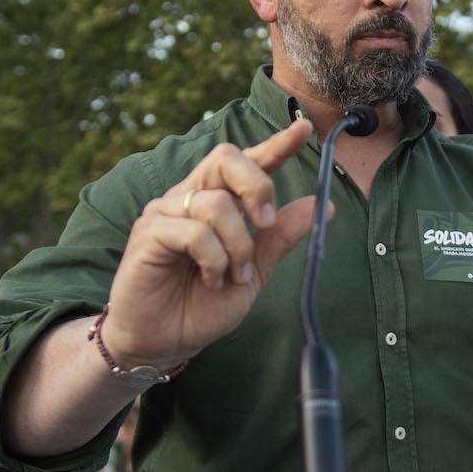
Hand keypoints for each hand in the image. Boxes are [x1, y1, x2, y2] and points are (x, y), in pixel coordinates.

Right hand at [103, 119, 319, 368]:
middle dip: (256, 186)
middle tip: (265, 223)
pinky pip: (194, 232)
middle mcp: (189, 197)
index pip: (246, 161)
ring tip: (234, 277)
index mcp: (217, 200)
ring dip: (238, 246)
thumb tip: (324, 204)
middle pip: (226, 157)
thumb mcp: (255, 272)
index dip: (275, 144)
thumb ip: (281, 236)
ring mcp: (165, 212)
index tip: (304, 130)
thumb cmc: (204, 305)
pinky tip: (212, 280)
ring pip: (217, 204)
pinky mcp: (148, 233)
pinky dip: (214, 259)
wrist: (167, 341)